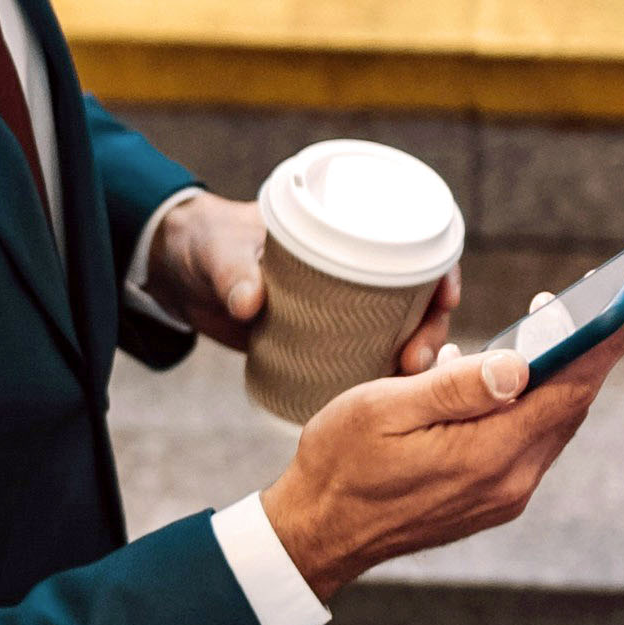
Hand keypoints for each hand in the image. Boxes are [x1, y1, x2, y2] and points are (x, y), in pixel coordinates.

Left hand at [144, 193, 461, 359]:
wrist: (177, 272)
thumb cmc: (205, 242)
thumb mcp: (219, 252)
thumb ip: (232, 274)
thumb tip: (248, 303)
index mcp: (342, 227)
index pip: (413, 241)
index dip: (441, 268)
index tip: (446, 297)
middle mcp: (352, 266)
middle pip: (415, 295)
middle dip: (429, 327)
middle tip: (416, 360)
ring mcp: (339, 303)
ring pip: (396, 328)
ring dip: (411, 355)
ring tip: (404, 382)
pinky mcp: (320, 334)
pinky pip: (363, 350)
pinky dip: (379, 371)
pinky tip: (389, 398)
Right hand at [261, 328, 623, 594]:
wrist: (317, 532)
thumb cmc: (341, 463)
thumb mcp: (385, 409)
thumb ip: (456, 387)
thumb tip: (520, 364)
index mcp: (489, 455)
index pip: (569, 389)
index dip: (604, 342)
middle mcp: (510, 482)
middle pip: (570, 406)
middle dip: (585, 352)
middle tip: (583, 301)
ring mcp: (504, 497)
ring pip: (552, 425)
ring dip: (558, 379)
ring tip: (549, 332)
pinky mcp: (492, 502)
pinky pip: (529, 444)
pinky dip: (530, 406)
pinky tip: (506, 381)